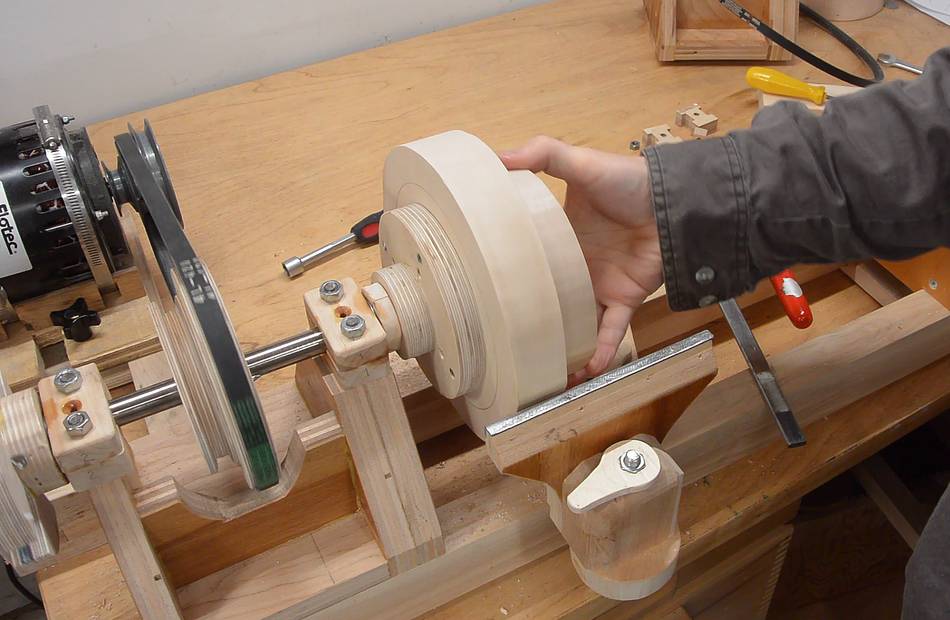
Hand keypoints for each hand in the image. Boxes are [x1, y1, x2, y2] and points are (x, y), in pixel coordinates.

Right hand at [500, 136, 662, 377]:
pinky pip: (608, 332)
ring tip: (540, 372)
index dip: (511, 275)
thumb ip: (541, 155)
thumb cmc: (628, 181)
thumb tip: (496, 156)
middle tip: (503, 339)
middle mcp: (579, 266)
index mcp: (562, 237)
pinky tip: (582, 372)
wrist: (672, 201)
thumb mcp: (579, 163)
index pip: (532, 260)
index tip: (486, 290)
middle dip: (532, 320)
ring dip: (563, 347)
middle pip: (551, 298)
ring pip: (577, 324)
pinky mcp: (624, 300)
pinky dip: (597, 352)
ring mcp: (601, 286)